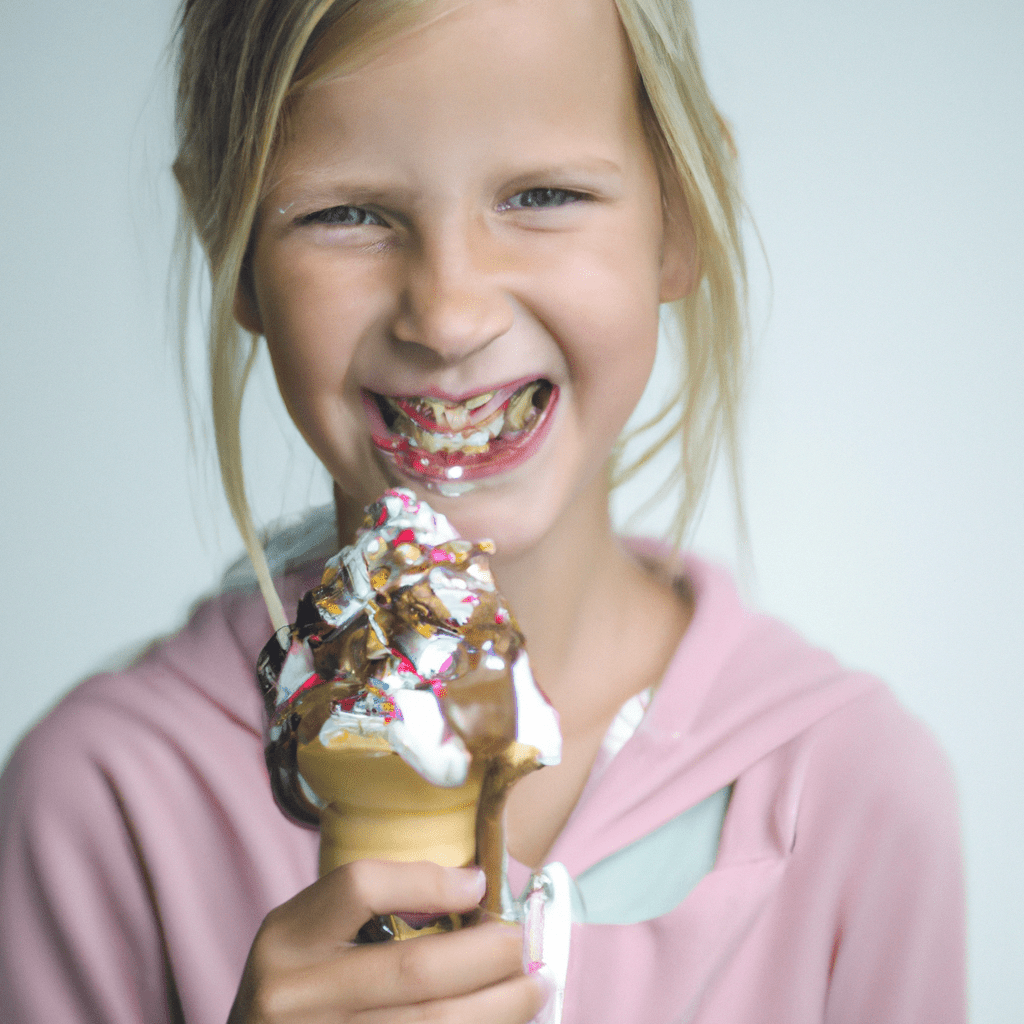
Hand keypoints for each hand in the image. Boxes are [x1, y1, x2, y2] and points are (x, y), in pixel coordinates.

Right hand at [228, 859, 550, 1022]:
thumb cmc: (299, 990)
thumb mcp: (309, 934)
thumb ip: (369, 907)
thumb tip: (473, 888)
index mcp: (288, 939)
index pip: (359, 887)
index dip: (428, 881)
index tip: (479, 885)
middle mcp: (295, 998)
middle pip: (415, 970)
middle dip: (490, 955)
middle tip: (527, 945)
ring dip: (500, 1007)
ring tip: (535, 988)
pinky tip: (500, 1022)